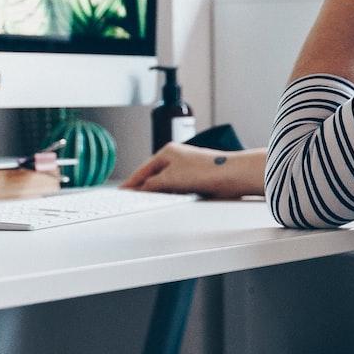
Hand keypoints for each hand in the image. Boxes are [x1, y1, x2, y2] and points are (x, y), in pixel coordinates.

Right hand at [122, 144, 265, 198]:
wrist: (231, 175)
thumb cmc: (205, 170)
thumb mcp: (170, 179)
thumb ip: (151, 184)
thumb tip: (139, 189)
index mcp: (167, 152)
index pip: (143, 169)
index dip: (132, 182)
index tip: (123, 191)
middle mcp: (176, 158)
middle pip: (153, 175)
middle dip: (144, 187)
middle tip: (132, 199)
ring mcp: (186, 168)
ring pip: (165, 182)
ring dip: (158, 191)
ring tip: (147, 202)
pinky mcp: (196, 178)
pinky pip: (176, 187)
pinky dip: (170, 194)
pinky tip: (168, 200)